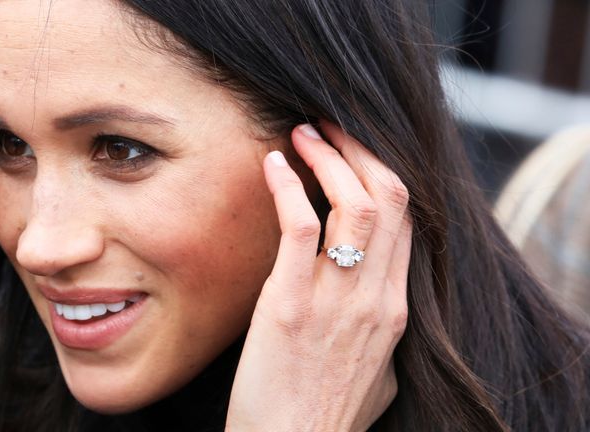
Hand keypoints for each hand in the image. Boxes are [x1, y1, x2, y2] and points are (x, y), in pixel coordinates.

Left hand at [225, 121, 411, 431]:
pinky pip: (298, 228)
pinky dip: (287, 187)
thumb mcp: (381, 373)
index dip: (382, 174)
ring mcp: (336, 302)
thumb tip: (379, 301)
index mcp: (396, 308)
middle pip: (388, 198)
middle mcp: (375, 298)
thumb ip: (385, 331)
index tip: (356, 150)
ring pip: (352, 204)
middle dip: (361, 150)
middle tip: (329, 126)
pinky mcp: (289, 307)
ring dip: (328, 157)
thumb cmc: (327, 414)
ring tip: (302, 133)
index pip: (406, 220)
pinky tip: (273, 164)